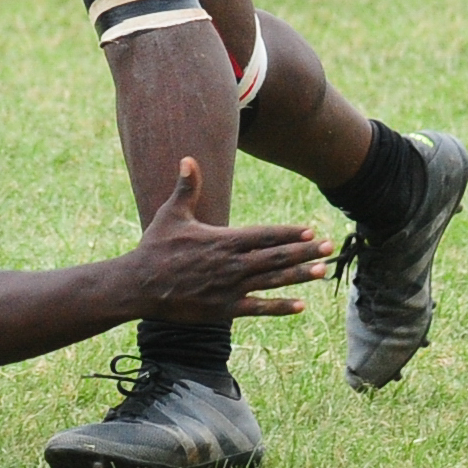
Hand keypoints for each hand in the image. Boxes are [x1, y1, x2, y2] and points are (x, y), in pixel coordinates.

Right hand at [121, 160, 330, 320]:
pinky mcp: (224, 308)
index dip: (287, 233)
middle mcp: (231, 264)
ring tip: (322, 272)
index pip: (263, 235)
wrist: (139, 285)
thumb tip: (188, 159)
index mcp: (221, 240)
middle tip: (329, 247)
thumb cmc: (155, 247)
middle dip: (303, 251)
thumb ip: (186, 188)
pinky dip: (280, 306)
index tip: (309, 230)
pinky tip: (300, 305)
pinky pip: (258, 308)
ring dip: (299, 276)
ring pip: (272, 281)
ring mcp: (229, 288)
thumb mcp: (170, 214)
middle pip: (275, 257)